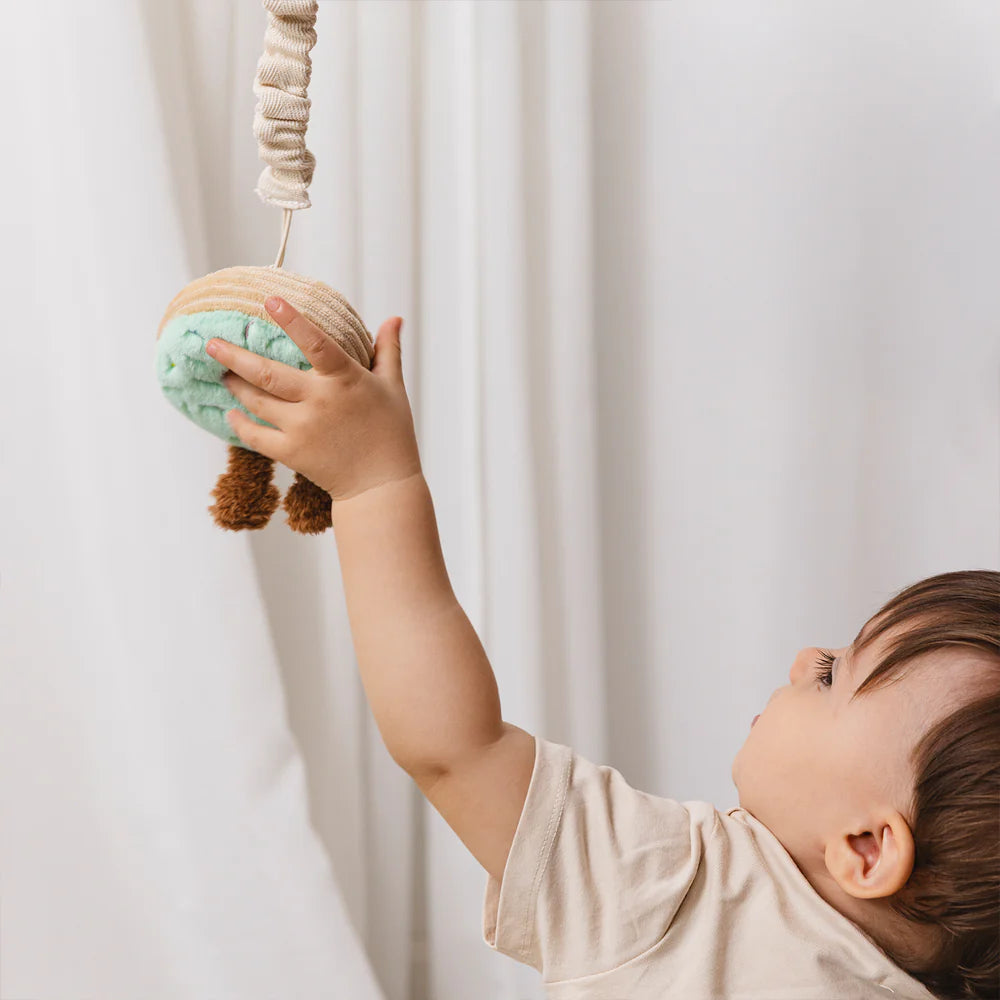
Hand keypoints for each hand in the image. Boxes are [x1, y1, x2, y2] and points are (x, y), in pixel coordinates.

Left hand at [205, 295, 421, 500]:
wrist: (382, 485)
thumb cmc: (391, 433)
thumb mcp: (393, 388)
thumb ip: (387, 351)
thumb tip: (394, 318)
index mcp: (345, 380)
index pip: (316, 343)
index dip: (292, 321)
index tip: (270, 301)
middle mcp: (320, 401)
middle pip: (267, 374)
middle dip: (234, 356)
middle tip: (211, 343)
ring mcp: (303, 428)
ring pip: (256, 401)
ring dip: (235, 386)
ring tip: (224, 374)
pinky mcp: (291, 452)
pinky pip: (255, 435)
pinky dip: (239, 423)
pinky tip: (231, 413)